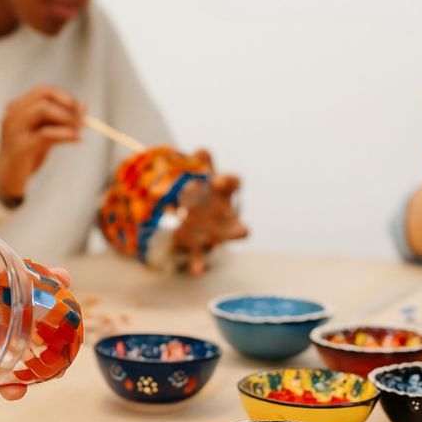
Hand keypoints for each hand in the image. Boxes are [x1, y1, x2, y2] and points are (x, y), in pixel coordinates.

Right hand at [0, 86, 83, 200]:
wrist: (8, 178)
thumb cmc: (27, 154)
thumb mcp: (44, 133)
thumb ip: (59, 119)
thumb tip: (84, 106)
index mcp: (17, 109)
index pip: (43, 91)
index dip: (64, 97)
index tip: (80, 108)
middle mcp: (13, 115)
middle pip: (43, 98)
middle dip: (67, 106)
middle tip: (83, 119)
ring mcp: (15, 130)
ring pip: (43, 110)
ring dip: (67, 117)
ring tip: (80, 129)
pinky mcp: (22, 147)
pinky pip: (46, 134)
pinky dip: (65, 134)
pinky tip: (77, 138)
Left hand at [171, 150, 248, 274]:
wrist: (183, 220)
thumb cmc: (196, 195)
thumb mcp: (193, 175)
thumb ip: (198, 163)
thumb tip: (203, 150)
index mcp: (221, 193)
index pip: (233, 184)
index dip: (229, 182)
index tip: (218, 179)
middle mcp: (224, 214)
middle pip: (237, 217)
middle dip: (237, 223)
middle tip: (224, 220)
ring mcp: (214, 233)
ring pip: (228, 238)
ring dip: (228, 238)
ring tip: (224, 239)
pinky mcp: (198, 248)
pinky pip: (201, 259)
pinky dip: (199, 265)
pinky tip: (197, 271)